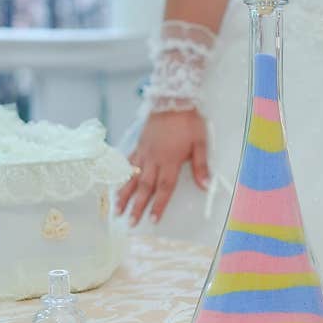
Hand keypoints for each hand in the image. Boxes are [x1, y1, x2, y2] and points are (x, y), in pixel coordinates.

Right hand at [116, 108, 209, 225]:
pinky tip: (115, 183)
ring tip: (116, 209)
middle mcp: (154, 159)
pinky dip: (121, 174)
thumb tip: (206, 187)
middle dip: (137, 206)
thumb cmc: (189, 122)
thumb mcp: (201, 143)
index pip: (164, 188)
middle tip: (130, 223)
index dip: (158, 205)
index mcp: (170, 161)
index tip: (152, 220)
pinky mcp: (139, 144)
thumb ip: (202, 166)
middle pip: (144, 187)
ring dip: (124, 194)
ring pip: (131, 177)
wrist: (173, 99)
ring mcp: (144, 152)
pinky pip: (127, 162)